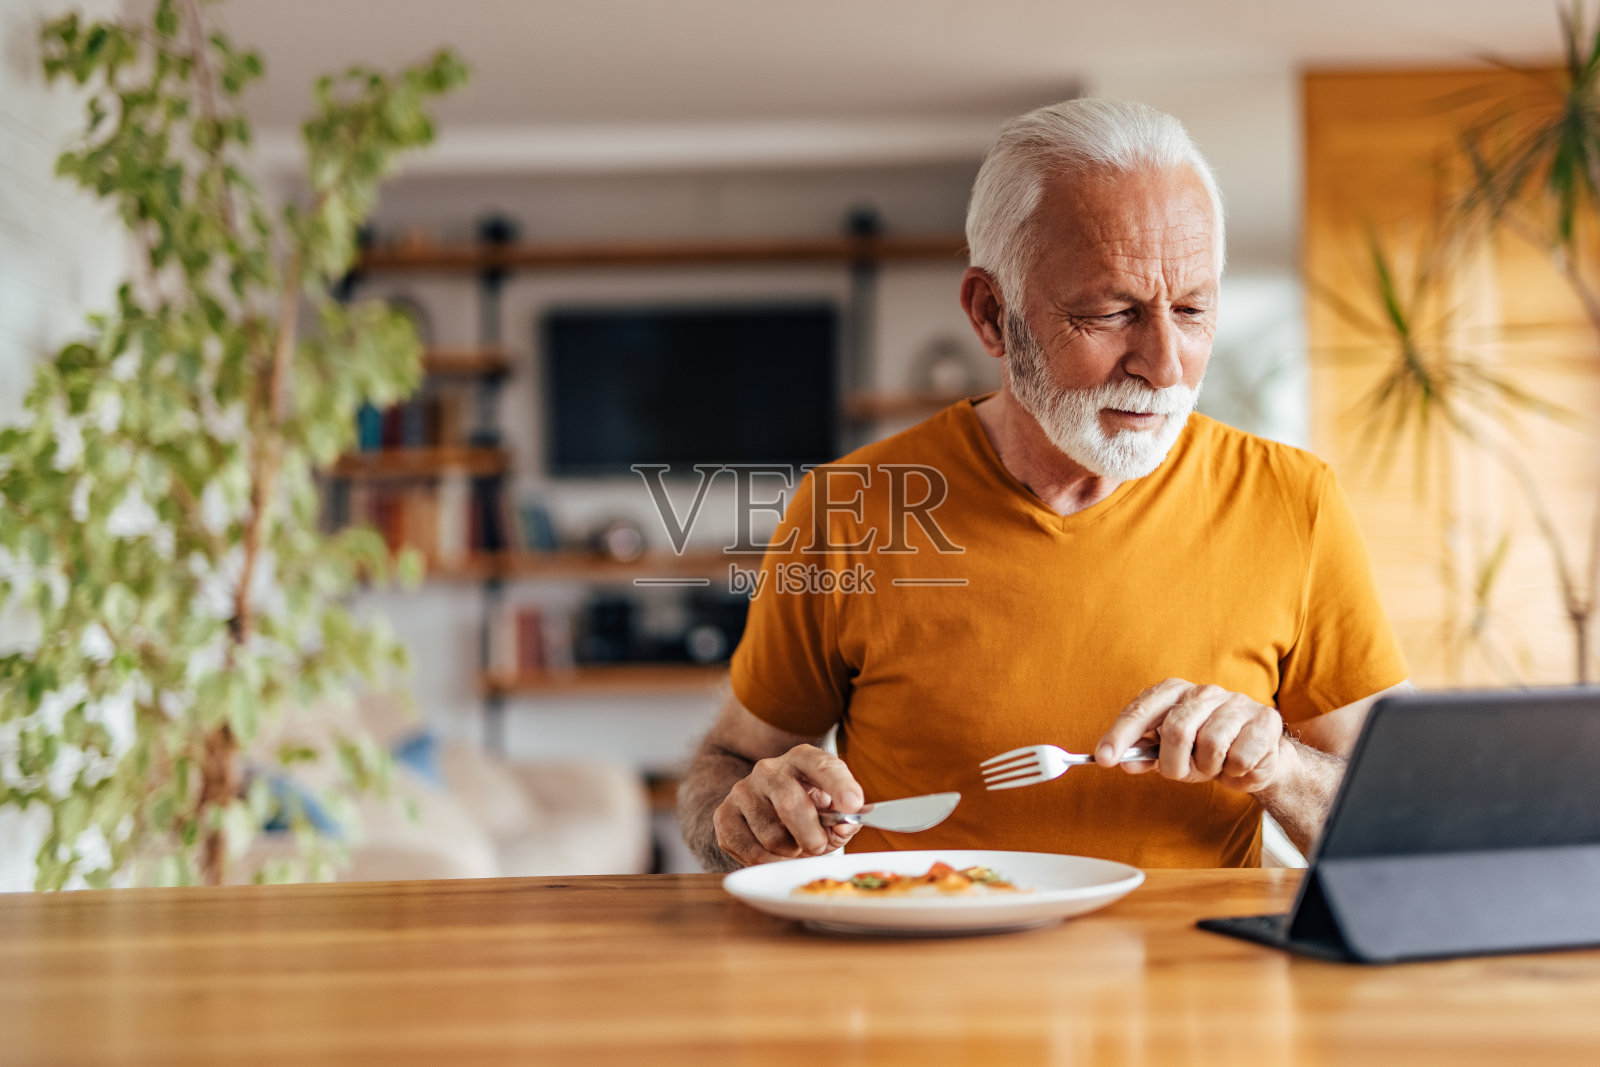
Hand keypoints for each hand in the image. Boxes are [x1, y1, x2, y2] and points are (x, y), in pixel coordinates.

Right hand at [712, 744, 864, 865]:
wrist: (762, 807)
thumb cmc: (807, 809)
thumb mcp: (831, 810)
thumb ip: (845, 819)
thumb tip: (845, 825)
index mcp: (802, 759)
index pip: (822, 765)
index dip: (839, 785)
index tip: (853, 804)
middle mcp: (769, 769)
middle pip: (790, 804)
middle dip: (810, 835)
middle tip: (818, 847)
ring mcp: (742, 790)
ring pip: (771, 836)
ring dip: (790, 852)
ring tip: (793, 846)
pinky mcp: (724, 815)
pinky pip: (750, 851)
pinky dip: (769, 862)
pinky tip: (774, 853)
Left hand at [1094, 678, 1285, 792]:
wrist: (1257, 757)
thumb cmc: (1205, 752)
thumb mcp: (1169, 754)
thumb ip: (1145, 755)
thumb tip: (1122, 761)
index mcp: (1174, 692)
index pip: (1141, 711)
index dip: (1121, 736)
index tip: (1105, 759)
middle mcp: (1204, 691)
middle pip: (1176, 730)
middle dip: (1174, 763)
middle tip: (1182, 773)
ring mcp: (1236, 703)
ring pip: (1211, 746)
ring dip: (1209, 768)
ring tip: (1214, 765)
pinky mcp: (1264, 720)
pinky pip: (1239, 757)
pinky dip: (1235, 771)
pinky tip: (1237, 763)